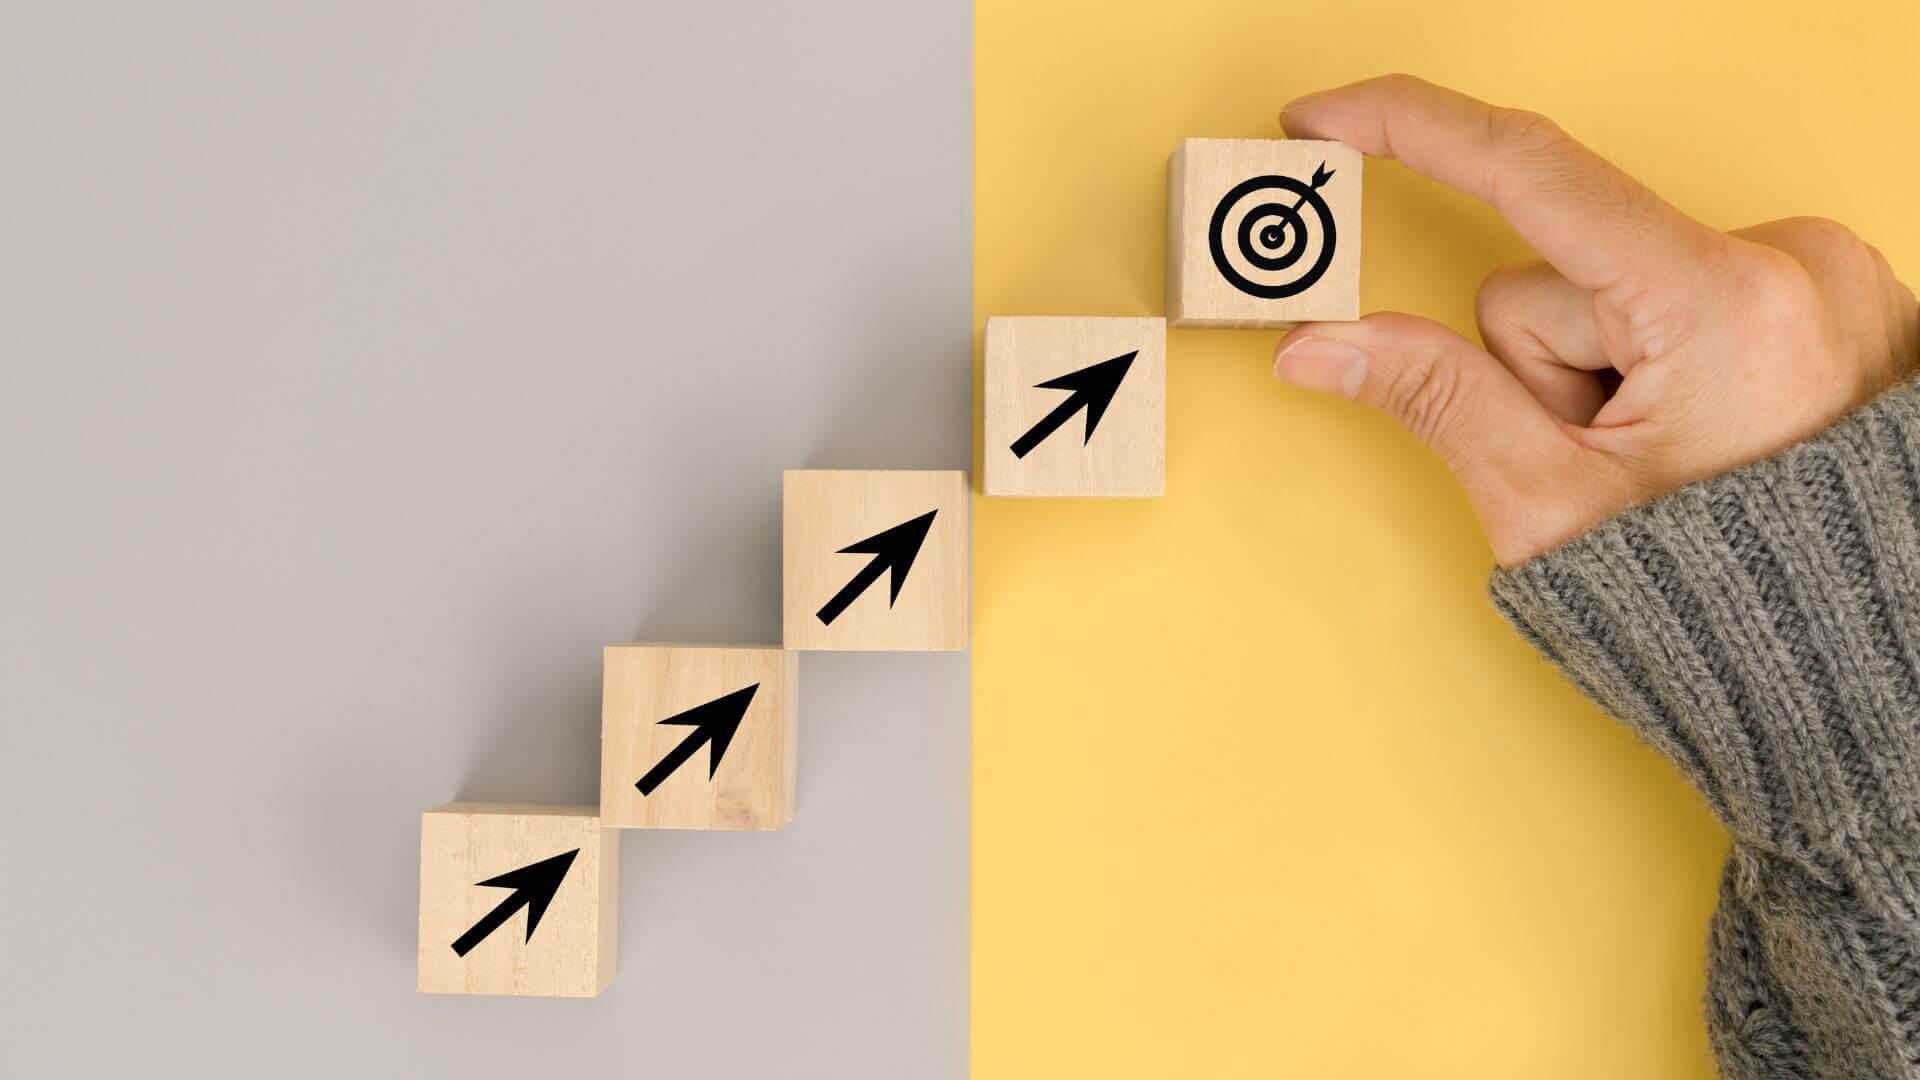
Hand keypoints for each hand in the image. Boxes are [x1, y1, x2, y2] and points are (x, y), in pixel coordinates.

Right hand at [1271, 75, 1919, 567]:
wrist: (1850, 662)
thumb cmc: (1723, 607)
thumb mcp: (1552, 507)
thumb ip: (1434, 401)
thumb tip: (1322, 343)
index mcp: (1722, 307)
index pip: (1535, 174)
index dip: (1413, 131)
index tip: (1329, 118)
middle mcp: (1791, 263)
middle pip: (1571, 269)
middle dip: (1548, 362)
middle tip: (1600, 457)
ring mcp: (1821, 276)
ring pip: (1626, 282)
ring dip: (1610, 367)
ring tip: (1661, 459)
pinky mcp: (1830, 293)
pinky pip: (1689, 292)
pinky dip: (1669, 357)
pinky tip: (1700, 427)